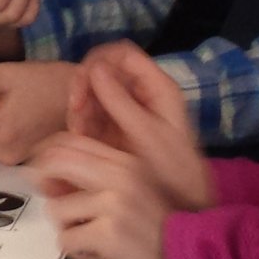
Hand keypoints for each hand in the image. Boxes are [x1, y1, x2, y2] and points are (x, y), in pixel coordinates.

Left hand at [30, 133, 183, 258]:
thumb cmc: (159, 234)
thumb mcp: (132, 194)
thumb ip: (96, 179)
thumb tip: (45, 178)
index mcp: (127, 162)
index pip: (69, 140)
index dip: (47, 158)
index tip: (47, 179)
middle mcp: (121, 176)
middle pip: (55, 162)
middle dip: (47, 187)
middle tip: (61, 211)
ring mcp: (114, 204)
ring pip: (57, 209)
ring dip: (69, 230)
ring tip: (93, 241)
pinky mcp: (108, 234)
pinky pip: (67, 241)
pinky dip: (78, 253)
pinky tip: (100, 256)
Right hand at [68, 42, 212, 210]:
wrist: (182, 204)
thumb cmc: (172, 168)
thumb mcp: (146, 134)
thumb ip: (121, 101)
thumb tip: (94, 68)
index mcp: (157, 87)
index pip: (123, 54)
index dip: (100, 59)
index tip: (83, 80)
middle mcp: (141, 94)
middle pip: (103, 71)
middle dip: (85, 88)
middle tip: (75, 111)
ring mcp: (126, 111)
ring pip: (93, 93)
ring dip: (81, 108)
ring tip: (79, 131)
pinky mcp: (115, 129)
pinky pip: (92, 115)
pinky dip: (82, 123)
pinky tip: (81, 139)